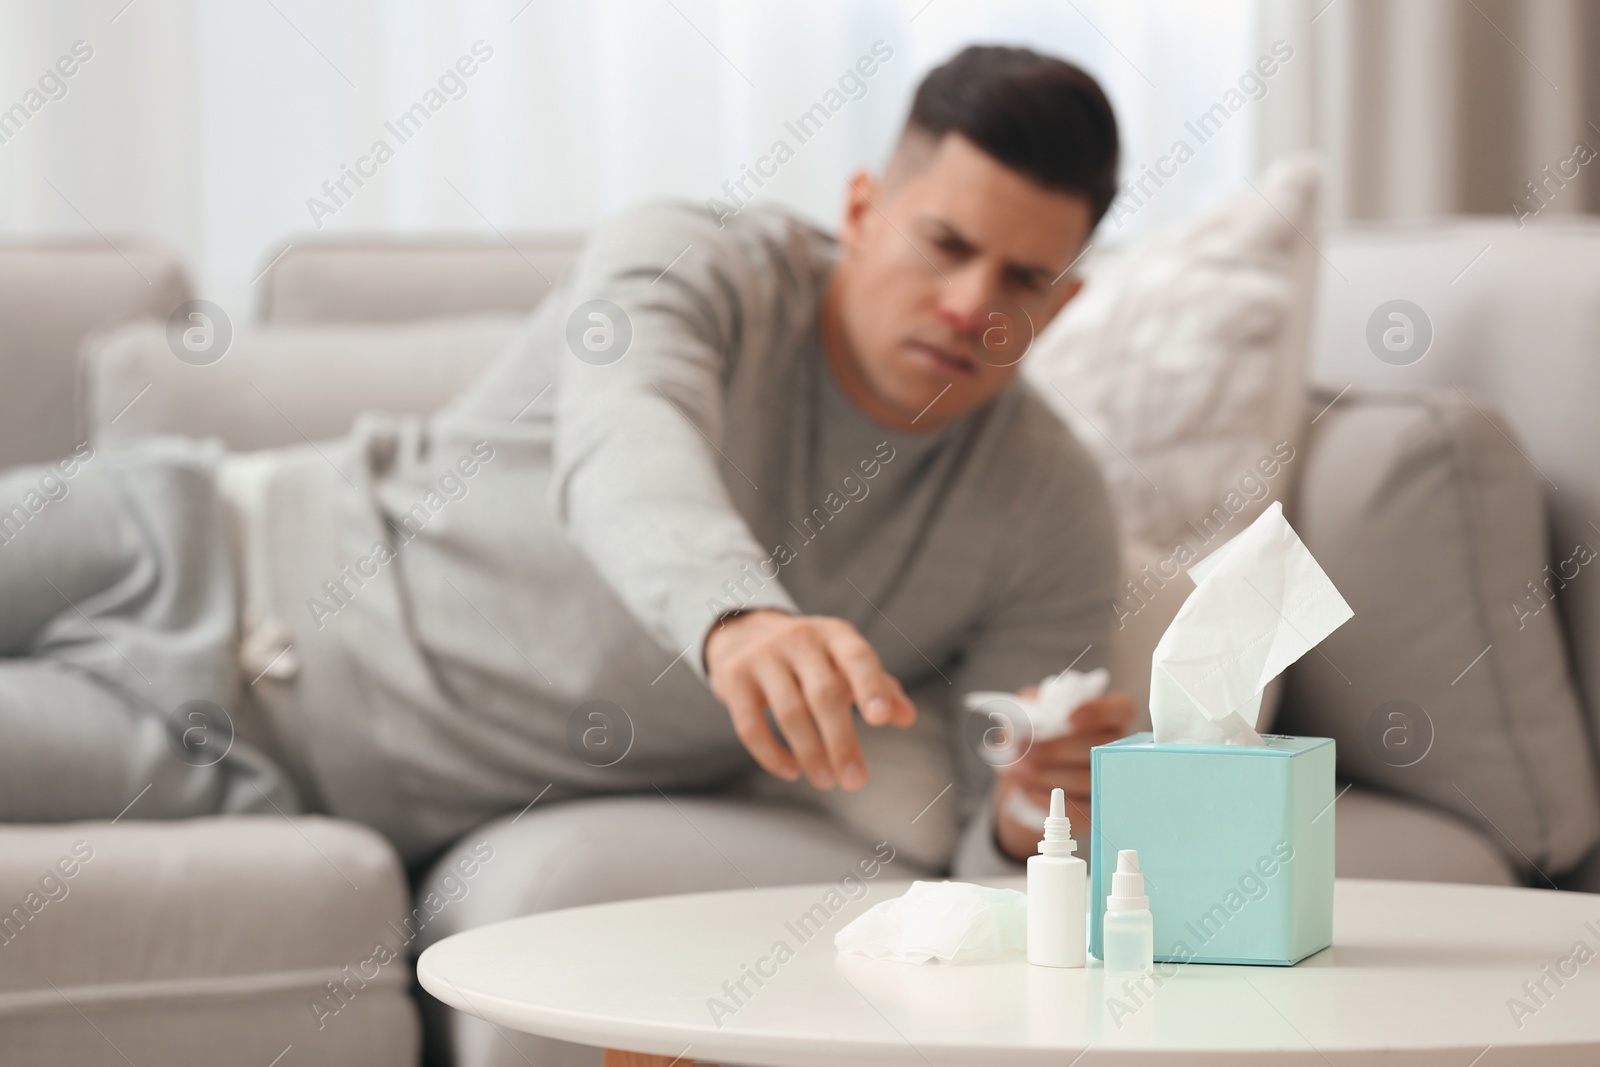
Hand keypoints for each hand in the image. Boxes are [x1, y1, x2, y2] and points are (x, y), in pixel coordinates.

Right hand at [705, 610, 915, 790]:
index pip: (857, 658)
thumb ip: (879, 686)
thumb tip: (907, 717)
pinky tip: (791, 771)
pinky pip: (751, 725)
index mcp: (834, 634)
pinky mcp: (733, 678)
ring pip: (790, 713)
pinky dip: (772, 754)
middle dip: (842, 741)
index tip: (881, 720)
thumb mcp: (844, 661)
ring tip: (827, 781)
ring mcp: (762, 656)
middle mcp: (798, 639)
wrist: (742, 632)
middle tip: (855, 781)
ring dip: (811, 754)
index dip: (870, 687)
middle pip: (824, 694)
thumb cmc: (809, 656)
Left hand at [993, 691, 1135, 861]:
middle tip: (1025, 749)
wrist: (1028, 774)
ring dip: (1046, 775)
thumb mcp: (1032, 712)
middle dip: (1057, 749)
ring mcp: (1108, 782)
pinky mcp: (1094, 810)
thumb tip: (1023, 719)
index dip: (1099, 712)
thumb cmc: (1037, 734)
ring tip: (1017, 770)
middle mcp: (1115, 749)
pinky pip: (1077, 808)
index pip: (1121, 710)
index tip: (1071, 718)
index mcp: (1109, 718)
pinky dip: (1046, 798)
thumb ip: (1032, 708)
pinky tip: (1026, 788)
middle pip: (1099, 748)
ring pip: (1086, 779)